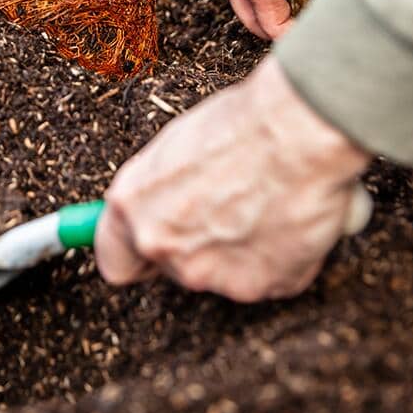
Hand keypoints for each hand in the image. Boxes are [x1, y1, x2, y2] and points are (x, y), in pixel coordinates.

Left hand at [95, 56, 370, 301]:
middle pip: (173, 266)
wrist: (297, 132)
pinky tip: (291, 218)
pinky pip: (268, 278)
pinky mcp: (254, 287)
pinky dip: (282, 258)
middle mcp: (159, 245)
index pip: (115, 260)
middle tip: (232, 206)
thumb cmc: (240, 124)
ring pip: (221, 273)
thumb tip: (163, 206)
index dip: (138, 254)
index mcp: (130, 206)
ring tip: (268, 203)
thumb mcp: (176, 148)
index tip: (156, 247)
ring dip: (242, 251)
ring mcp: (206, 273)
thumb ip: (160, 192)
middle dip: (199, 245)